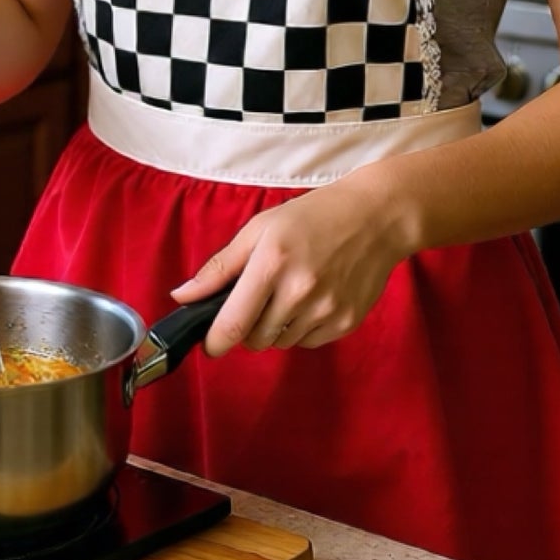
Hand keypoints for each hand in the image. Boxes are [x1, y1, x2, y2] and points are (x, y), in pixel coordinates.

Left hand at [171, 173, 419, 356]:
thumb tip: (181, 296)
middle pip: (254, 340)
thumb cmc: (314, 216)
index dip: (214, 342)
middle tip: (258, 299)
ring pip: (281, 343)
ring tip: (289, 293)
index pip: (232, 325)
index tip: (210, 343)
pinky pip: (308, 341)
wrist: (377, 217)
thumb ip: (219, 268)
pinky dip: (302, 328)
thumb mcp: (260, 229)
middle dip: (247, 327)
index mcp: (271, 263)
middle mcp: (299, 291)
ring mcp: (326, 309)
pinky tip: (313, 299)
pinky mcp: (346, 322)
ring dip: (275, 328)